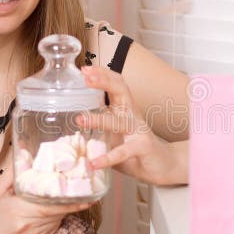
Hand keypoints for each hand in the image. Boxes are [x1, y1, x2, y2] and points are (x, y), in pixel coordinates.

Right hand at [0, 162, 91, 233]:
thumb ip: (12, 173)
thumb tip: (25, 151)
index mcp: (18, 211)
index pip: (49, 206)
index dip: (69, 201)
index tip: (85, 195)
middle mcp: (30, 226)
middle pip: (58, 210)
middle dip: (72, 198)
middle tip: (85, 186)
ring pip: (60, 217)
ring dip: (67, 205)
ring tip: (76, 192)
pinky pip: (56, 225)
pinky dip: (60, 215)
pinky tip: (60, 206)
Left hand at [77, 65, 184, 184]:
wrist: (164, 165)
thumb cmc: (136, 149)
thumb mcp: (115, 135)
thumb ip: (98, 131)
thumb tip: (69, 134)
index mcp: (125, 109)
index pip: (115, 84)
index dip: (101, 74)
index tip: (84, 69)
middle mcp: (132, 115)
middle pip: (121, 90)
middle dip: (104, 81)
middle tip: (87, 77)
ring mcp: (138, 131)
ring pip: (118, 121)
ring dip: (98, 119)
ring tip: (80, 119)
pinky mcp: (142, 148)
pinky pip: (123, 151)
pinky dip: (108, 158)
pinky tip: (94, 163)